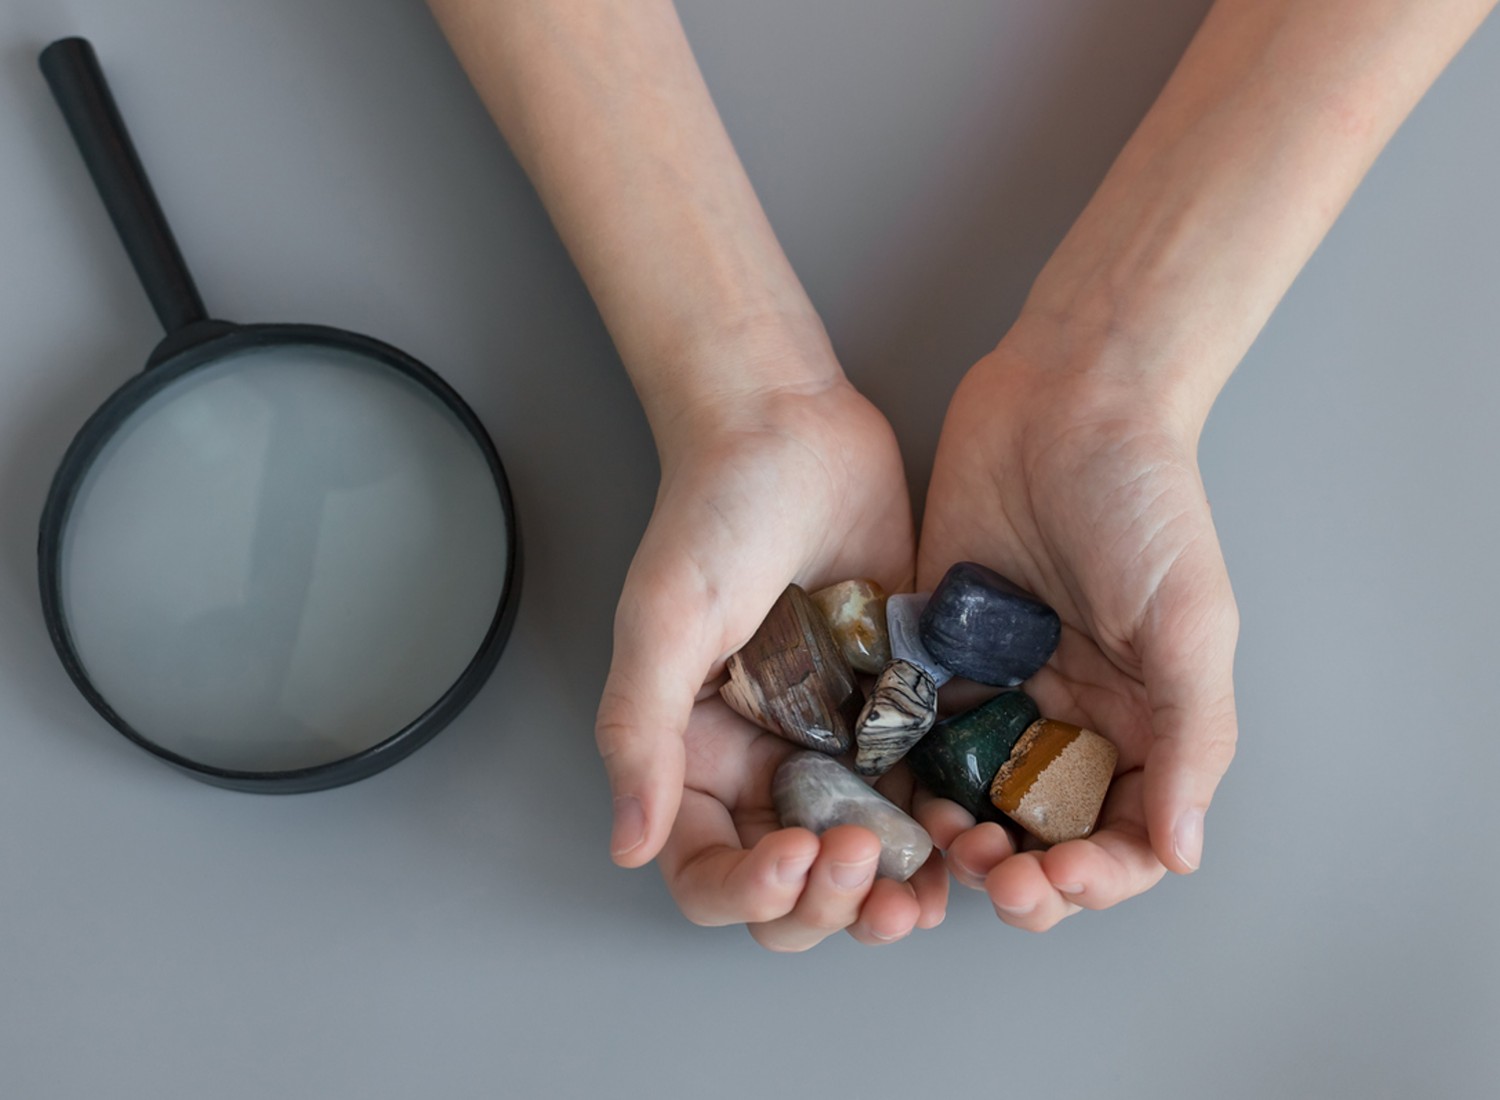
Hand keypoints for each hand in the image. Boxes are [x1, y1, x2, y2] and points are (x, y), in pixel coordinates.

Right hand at [596, 346, 947, 949]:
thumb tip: (625, 845)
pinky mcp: (902, 710)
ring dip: (895, 893)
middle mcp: (767, 762)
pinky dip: (946, 830)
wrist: (791, 428)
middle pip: (794, 886)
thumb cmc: (712, 512)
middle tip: (866, 864)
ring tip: (927, 891)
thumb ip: (638, 734)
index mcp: (698, 757)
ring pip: (868, 860)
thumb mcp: (662, 624)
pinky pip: (926, 794)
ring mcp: (840, 742)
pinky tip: (967, 833)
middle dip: (829, 904)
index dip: (747, 892)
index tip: (795, 859)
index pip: (709, 870)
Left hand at [916, 327, 1238, 930]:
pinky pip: (913, 732)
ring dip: (956, 835)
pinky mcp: (934, 652)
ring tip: (938, 835)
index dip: (1096, 878)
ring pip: (970, 798)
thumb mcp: (1189, 622)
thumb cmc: (1145, 502)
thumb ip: (1190, 737)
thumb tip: (1182, 853)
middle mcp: (1068, 717)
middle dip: (1021, 874)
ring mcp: (997, 688)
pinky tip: (886, 787)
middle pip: (1040, 832)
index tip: (1058, 881)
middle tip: (990, 872)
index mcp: (1142, 720)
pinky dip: (902, 771)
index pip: (1121, 836)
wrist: (1065, 398)